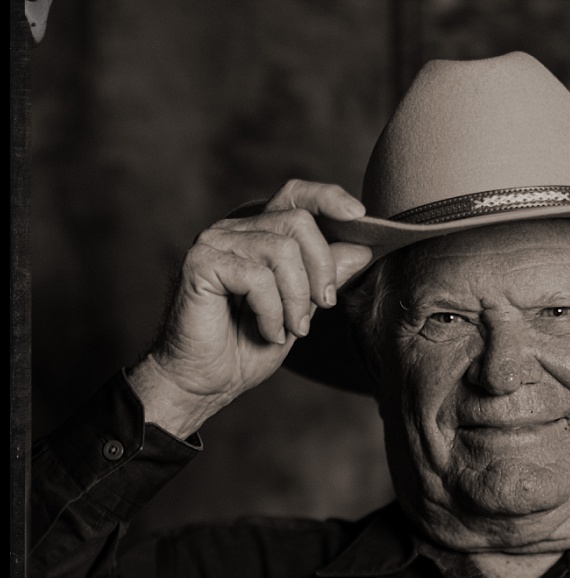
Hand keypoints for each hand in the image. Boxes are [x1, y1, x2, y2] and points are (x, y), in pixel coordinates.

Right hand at [128, 181, 372, 438]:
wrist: (204, 382)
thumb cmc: (246, 348)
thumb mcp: (300, 311)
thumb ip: (323, 279)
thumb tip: (361, 249)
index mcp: (258, 233)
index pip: (295, 195)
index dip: (329, 198)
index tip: (360, 218)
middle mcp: (234, 229)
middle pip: (298, 221)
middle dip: (322, 268)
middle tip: (323, 307)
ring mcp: (214, 242)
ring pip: (282, 250)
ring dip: (297, 299)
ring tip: (292, 329)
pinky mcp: (201, 262)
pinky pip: (257, 277)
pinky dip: (271, 312)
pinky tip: (267, 331)